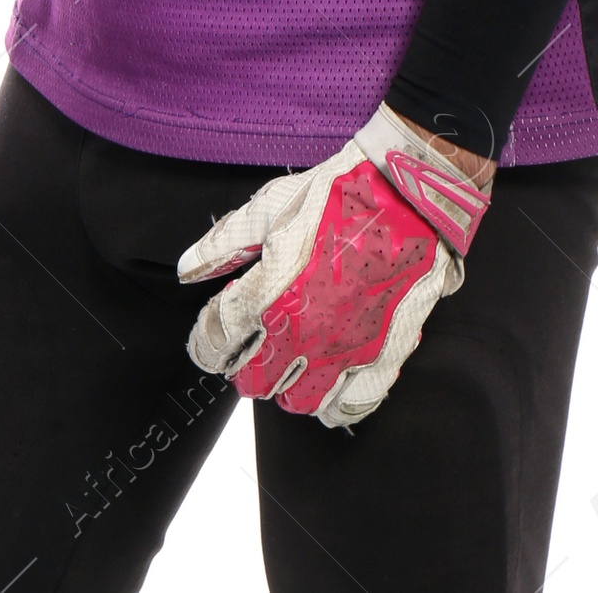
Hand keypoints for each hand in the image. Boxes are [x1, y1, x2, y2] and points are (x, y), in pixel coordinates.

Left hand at [177, 103, 492, 428]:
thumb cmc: (339, 193)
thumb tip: (188, 269)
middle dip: (244, 366)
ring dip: (287, 387)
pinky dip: (336, 405)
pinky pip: (353, 405)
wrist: (410, 192)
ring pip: (300, 402)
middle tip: (249, 348)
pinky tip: (329, 388)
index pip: (218, 338)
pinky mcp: (385, 354)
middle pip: (254, 381)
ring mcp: (347, 350)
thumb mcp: (272, 205)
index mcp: (271, 293)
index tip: (208, 337)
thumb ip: (226, 242)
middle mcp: (305, 333)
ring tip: (289, 365)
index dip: (205, 341)